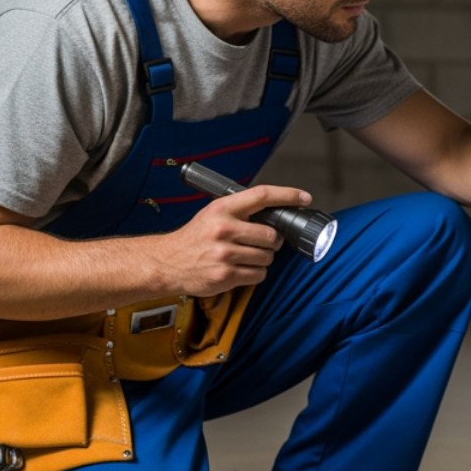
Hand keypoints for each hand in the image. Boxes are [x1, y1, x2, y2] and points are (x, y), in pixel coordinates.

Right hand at [162, 184, 313, 295]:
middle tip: (260, 242)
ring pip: (267, 257)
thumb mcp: (212, 214)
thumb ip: (240, 211)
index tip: (303, 197)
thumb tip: (276, 213)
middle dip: (271, 241)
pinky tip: (240, 269)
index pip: (262, 195)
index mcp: (222, 209)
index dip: (287, 195)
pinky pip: (259, 275)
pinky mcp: (226, 275)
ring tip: (244, 256)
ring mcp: (224, 254)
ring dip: (262, 259)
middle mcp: (223, 229)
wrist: (167, 263)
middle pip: (271, 235)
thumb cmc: (194, 238)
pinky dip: (255, 273)